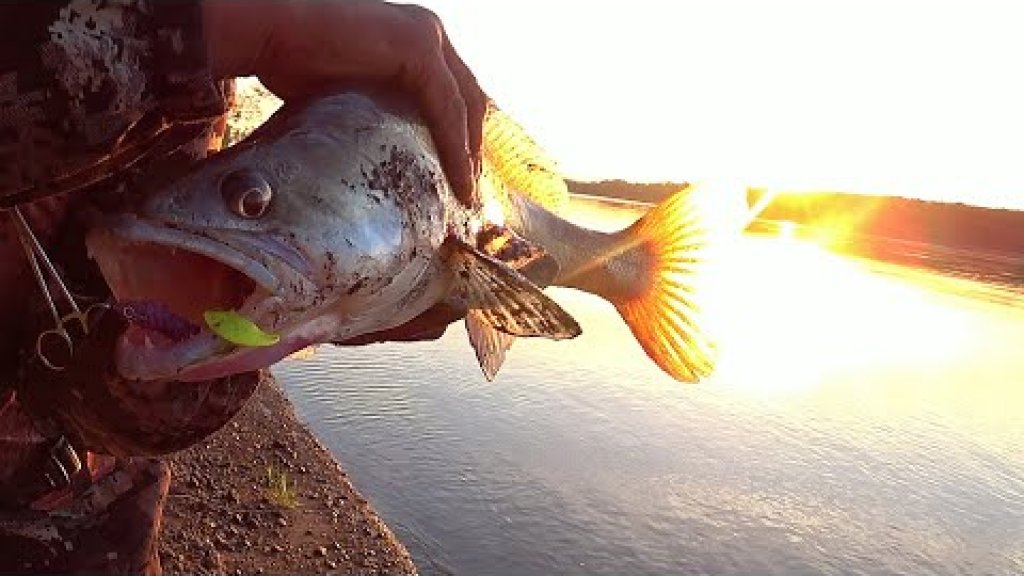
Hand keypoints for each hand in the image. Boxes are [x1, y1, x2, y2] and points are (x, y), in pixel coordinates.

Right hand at [203, 1, 484, 206]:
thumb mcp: (349, 92)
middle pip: (468, 96)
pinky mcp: (419, 49)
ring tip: (467, 192)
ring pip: (464, 105)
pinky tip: (458, 179)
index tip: (460, 171)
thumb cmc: (291, 60)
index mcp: (413, 38)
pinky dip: (457, 148)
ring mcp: (426, 36)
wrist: (269, 33)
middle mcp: (427, 31)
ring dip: (470, 152)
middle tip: (469, 188)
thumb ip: (375, 109)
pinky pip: (448, 109)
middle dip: (473, 144)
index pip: (452, 90)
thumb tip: (375, 148)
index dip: (461, 132)